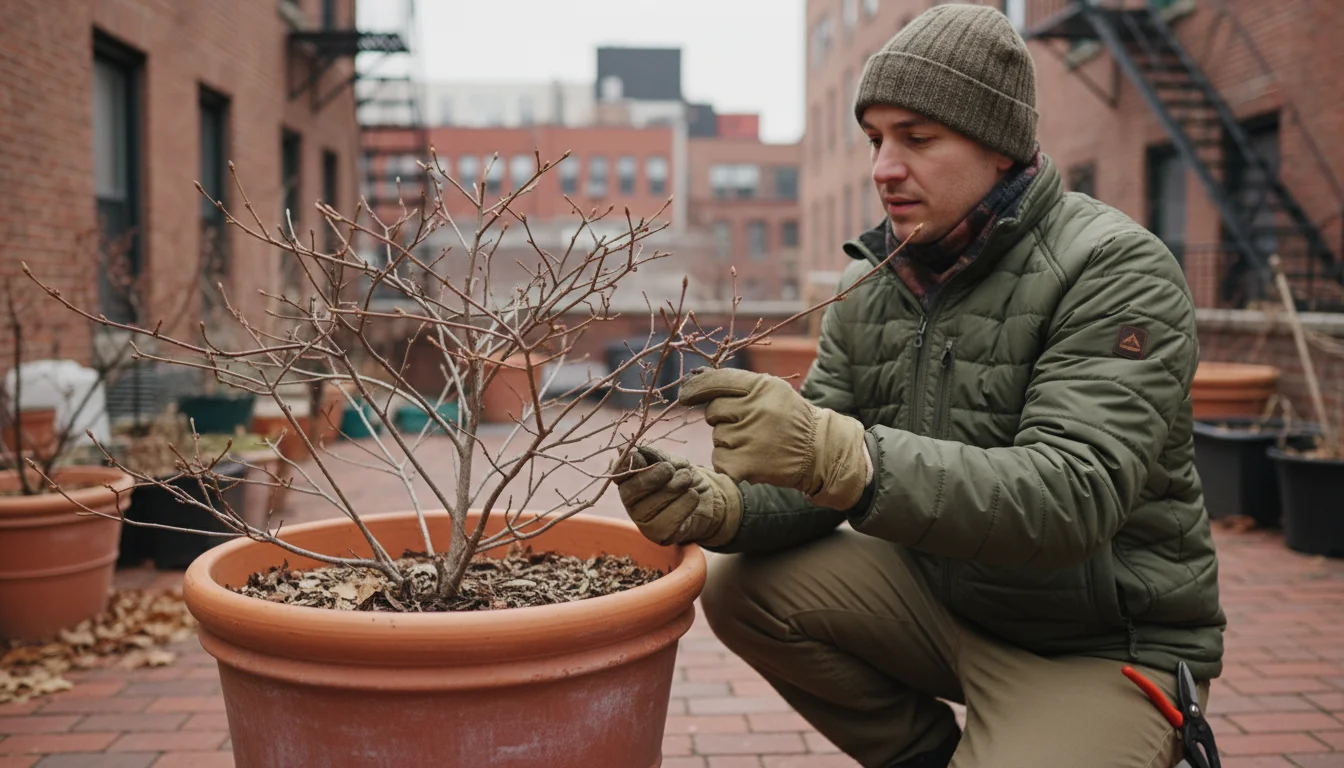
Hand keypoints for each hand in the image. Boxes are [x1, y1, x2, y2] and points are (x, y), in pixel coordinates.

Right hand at [610, 445, 741, 546]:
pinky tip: (693, 495)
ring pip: (651, 506)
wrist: (708, 498)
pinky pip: (667, 522)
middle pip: (632, 491)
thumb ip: (653, 457)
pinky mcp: (659, 535)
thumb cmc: (684, 477)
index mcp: (629, 480)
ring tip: (687, 479)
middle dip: (652, 477)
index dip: (626, 465)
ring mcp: (643, 521)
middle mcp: (631, 502)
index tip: (640, 457)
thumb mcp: (672, 461)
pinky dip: (683, 504)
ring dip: (673, 488)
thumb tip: (631, 451)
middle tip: (670, 469)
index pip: (618, 473)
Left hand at [677, 367, 871, 510]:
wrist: (819, 452)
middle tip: (747, 426)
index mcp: (762, 386)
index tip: (685, 396)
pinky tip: (751, 459)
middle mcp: (756, 409)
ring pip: (716, 437)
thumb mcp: (771, 391)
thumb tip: (694, 378)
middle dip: (723, 419)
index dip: (696, 388)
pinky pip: (719, 460)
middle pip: (713, 411)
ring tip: (755, 443)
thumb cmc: (789, 418)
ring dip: (728, 442)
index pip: (717, 380)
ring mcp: (750, 438)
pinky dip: (729, 462)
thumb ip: (737, 384)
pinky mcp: (746, 464)